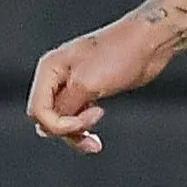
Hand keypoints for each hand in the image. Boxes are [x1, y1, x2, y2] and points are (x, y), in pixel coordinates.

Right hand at [28, 18, 171, 154]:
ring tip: (94, 143)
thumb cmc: (119, 54)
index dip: (58, 124)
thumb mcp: (86, 84)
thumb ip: (65, 106)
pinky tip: (96, 138)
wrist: (148, 43)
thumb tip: (51, 125)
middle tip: (90, 131)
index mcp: (50, 69)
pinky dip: (83, 130)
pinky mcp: (89, 92)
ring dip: (75, 135)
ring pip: (61, 121)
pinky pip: (76, 118)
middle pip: (45, 118)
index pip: (38, 110)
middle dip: (65, 131)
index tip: (85, 121)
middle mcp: (57, 77)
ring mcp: (72, 85)